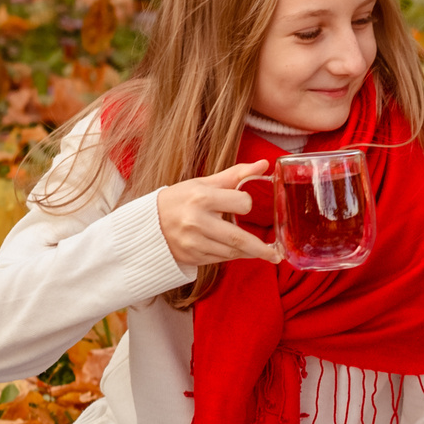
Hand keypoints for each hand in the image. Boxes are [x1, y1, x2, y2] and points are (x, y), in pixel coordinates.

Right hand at [157, 161, 279, 270]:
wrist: (147, 224)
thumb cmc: (179, 199)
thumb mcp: (203, 183)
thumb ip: (235, 175)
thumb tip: (264, 164)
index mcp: (201, 197)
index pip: (241, 202)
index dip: (245, 203)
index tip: (244, 204)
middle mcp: (197, 221)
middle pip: (238, 238)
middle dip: (261, 249)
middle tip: (277, 254)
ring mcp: (193, 242)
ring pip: (231, 252)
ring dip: (249, 253)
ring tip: (262, 253)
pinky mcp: (192, 257)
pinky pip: (220, 260)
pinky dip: (233, 256)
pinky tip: (240, 252)